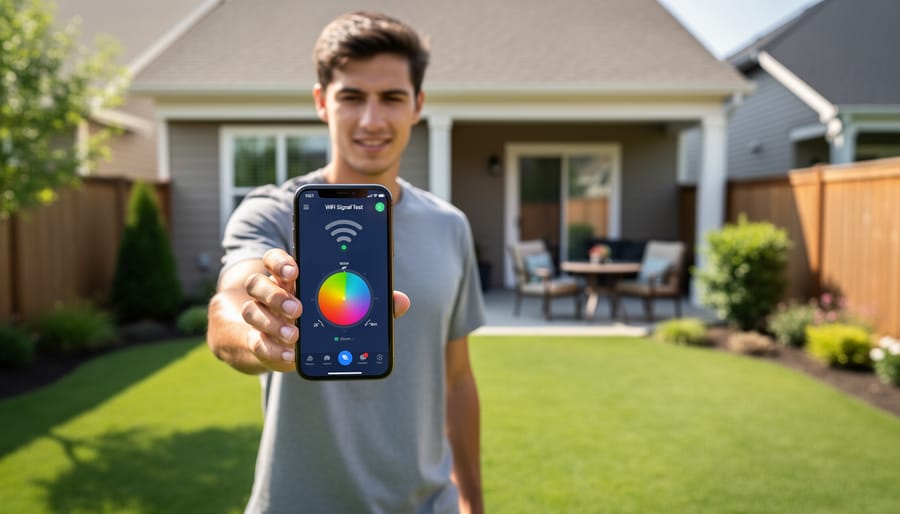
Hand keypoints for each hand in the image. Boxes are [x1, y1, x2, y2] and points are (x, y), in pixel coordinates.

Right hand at [241, 249, 410, 372]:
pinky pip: (255, 342)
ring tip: (295, 335)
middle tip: (299, 309)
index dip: (281, 262)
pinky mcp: (256, 341)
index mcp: (290, 277)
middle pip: (259, 283)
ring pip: (252, 310)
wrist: (283, 342)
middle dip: (277, 295)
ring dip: (272, 322)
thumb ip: (371, 302)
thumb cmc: (320, 316)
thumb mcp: (344, 307)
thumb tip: (402, 301)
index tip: (295, 271)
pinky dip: (272, 349)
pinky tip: (290, 356)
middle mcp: (269, 292)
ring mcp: (259, 316)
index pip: (275, 259)